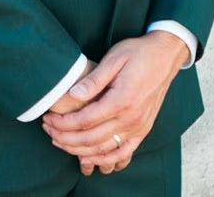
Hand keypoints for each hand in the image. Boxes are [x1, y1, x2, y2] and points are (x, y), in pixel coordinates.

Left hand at [42, 32, 188, 174]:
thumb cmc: (138, 53)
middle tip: (48, 130)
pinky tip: (89, 158)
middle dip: (65, 138)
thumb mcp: (114, 58)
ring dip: (79, 150)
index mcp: (122, 100)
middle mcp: (131, 119)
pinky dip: (105, 160)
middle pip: (91, 139)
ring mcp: (139, 128)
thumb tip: (72, 94)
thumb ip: (94, 79)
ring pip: (104, 150)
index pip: (85, 120)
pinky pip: (123, 154)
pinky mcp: (143, 130)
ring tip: (60, 142)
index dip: (63, 123)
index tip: (48, 118)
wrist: (165, 56)